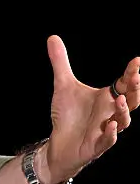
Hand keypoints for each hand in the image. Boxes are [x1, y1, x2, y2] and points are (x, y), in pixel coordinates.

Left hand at [39, 36, 139, 183]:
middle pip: (131, 101)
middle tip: (134, 76)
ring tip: (119, 99)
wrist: (59, 144)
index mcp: (107, 98)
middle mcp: (110, 113)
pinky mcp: (96, 145)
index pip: (124, 84)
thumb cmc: (67, 115)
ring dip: (123, 111)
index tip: (136, 60)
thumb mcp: (63, 86)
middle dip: (134, 89)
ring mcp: (106, 130)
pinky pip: (107, 141)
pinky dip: (111, 134)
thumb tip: (53, 37)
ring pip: (123, 121)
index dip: (131, 73)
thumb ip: (60, 62)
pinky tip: (110, 125)